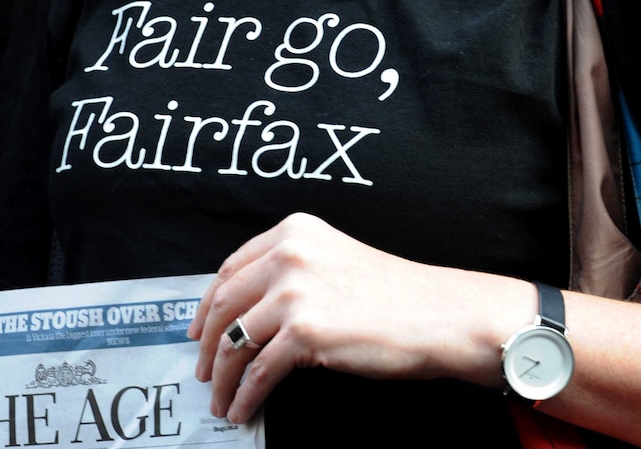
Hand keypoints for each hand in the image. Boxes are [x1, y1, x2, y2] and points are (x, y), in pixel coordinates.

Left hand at [186, 212, 532, 423]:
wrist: (442, 315)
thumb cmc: (396, 295)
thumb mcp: (334, 261)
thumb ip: (290, 273)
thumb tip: (248, 313)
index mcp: (293, 233)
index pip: (230, 269)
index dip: (207, 305)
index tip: (199, 330)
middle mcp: (288, 255)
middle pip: (223, 305)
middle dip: (207, 345)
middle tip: (204, 370)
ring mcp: (294, 291)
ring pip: (235, 341)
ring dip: (222, 377)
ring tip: (221, 398)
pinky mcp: (305, 331)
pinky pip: (259, 371)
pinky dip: (245, 395)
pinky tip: (243, 407)